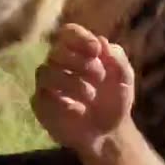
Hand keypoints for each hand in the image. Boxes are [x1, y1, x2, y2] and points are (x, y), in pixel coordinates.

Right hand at [30, 23, 134, 156]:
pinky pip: (40, 94)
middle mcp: (58, 63)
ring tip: (90, 95)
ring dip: (71, 82)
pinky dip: (60, 101)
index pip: (68, 33)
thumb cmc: (113, 101)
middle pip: (56, 50)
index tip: (95, 51)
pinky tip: (75, 108)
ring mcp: (47, 83)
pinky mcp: (39, 102)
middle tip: (100, 77)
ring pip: (46, 71)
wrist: (107, 132)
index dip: (79, 37)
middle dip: (80, 62)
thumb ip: (117, 58)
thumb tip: (101, 41)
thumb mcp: (125, 79)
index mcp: (77, 52)